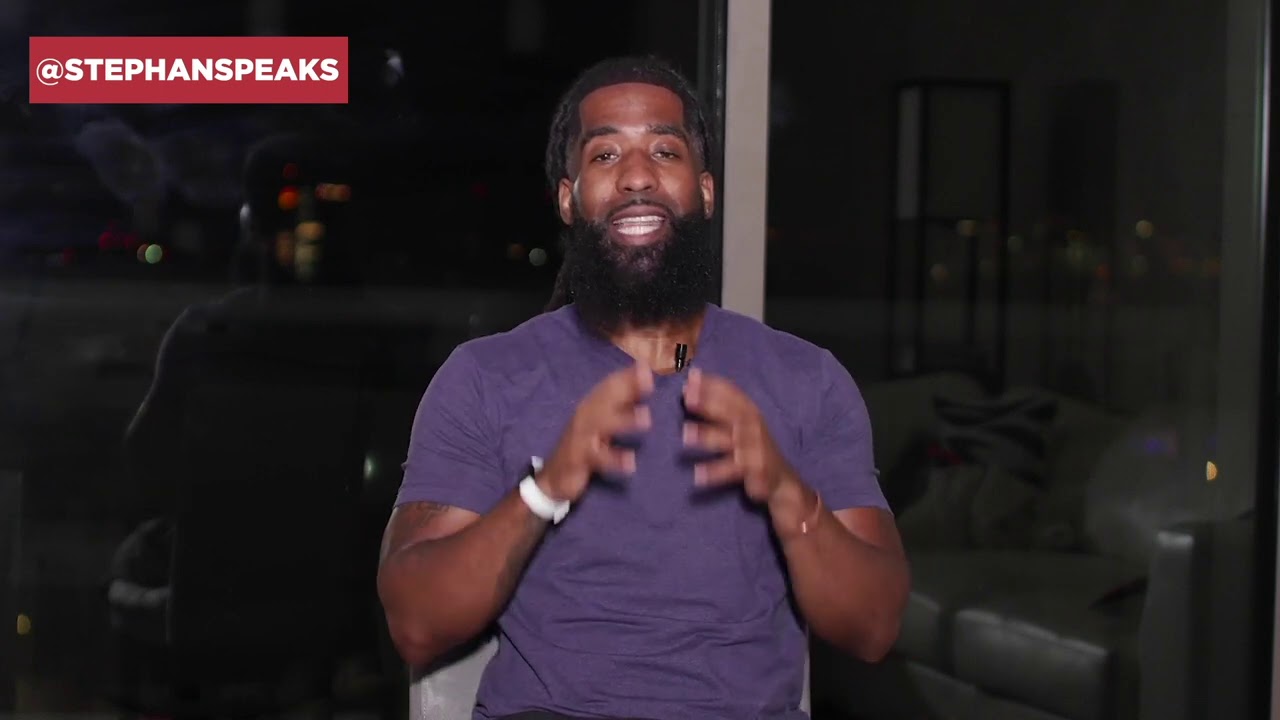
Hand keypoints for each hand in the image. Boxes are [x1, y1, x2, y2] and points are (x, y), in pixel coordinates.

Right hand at [537, 362, 653, 502]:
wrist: (554, 476)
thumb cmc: (584, 446)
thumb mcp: (602, 423)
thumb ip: (621, 404)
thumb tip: (644, 381)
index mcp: (591, 406)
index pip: (609, 386)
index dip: (627, 376)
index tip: (647, 367)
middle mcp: (585, 416)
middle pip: (606, 399)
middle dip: (627, 389)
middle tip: (649, 381)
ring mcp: (582, 437)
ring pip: (603, 425)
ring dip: (624, 420)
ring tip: (647, 418)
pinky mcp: (580, 459)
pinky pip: (598, 458)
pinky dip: (614, 460)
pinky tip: (630, 462)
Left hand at [681, 368, 795, 504]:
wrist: (780, 478)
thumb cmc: (753, 446)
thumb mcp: (744, 423)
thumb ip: (722, 404)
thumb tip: (690, 385)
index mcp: (750, 413)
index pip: (732, 393)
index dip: (713, 384)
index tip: (691, 376)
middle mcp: (753, 427)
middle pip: (729, 412)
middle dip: (709, 403)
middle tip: (687, 397)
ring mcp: (754, 448)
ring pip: (728, 440)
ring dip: (706, 435)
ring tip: (685, 433)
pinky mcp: (754, 470)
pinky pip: (731, 470)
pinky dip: (715, 472)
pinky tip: (697, 475)